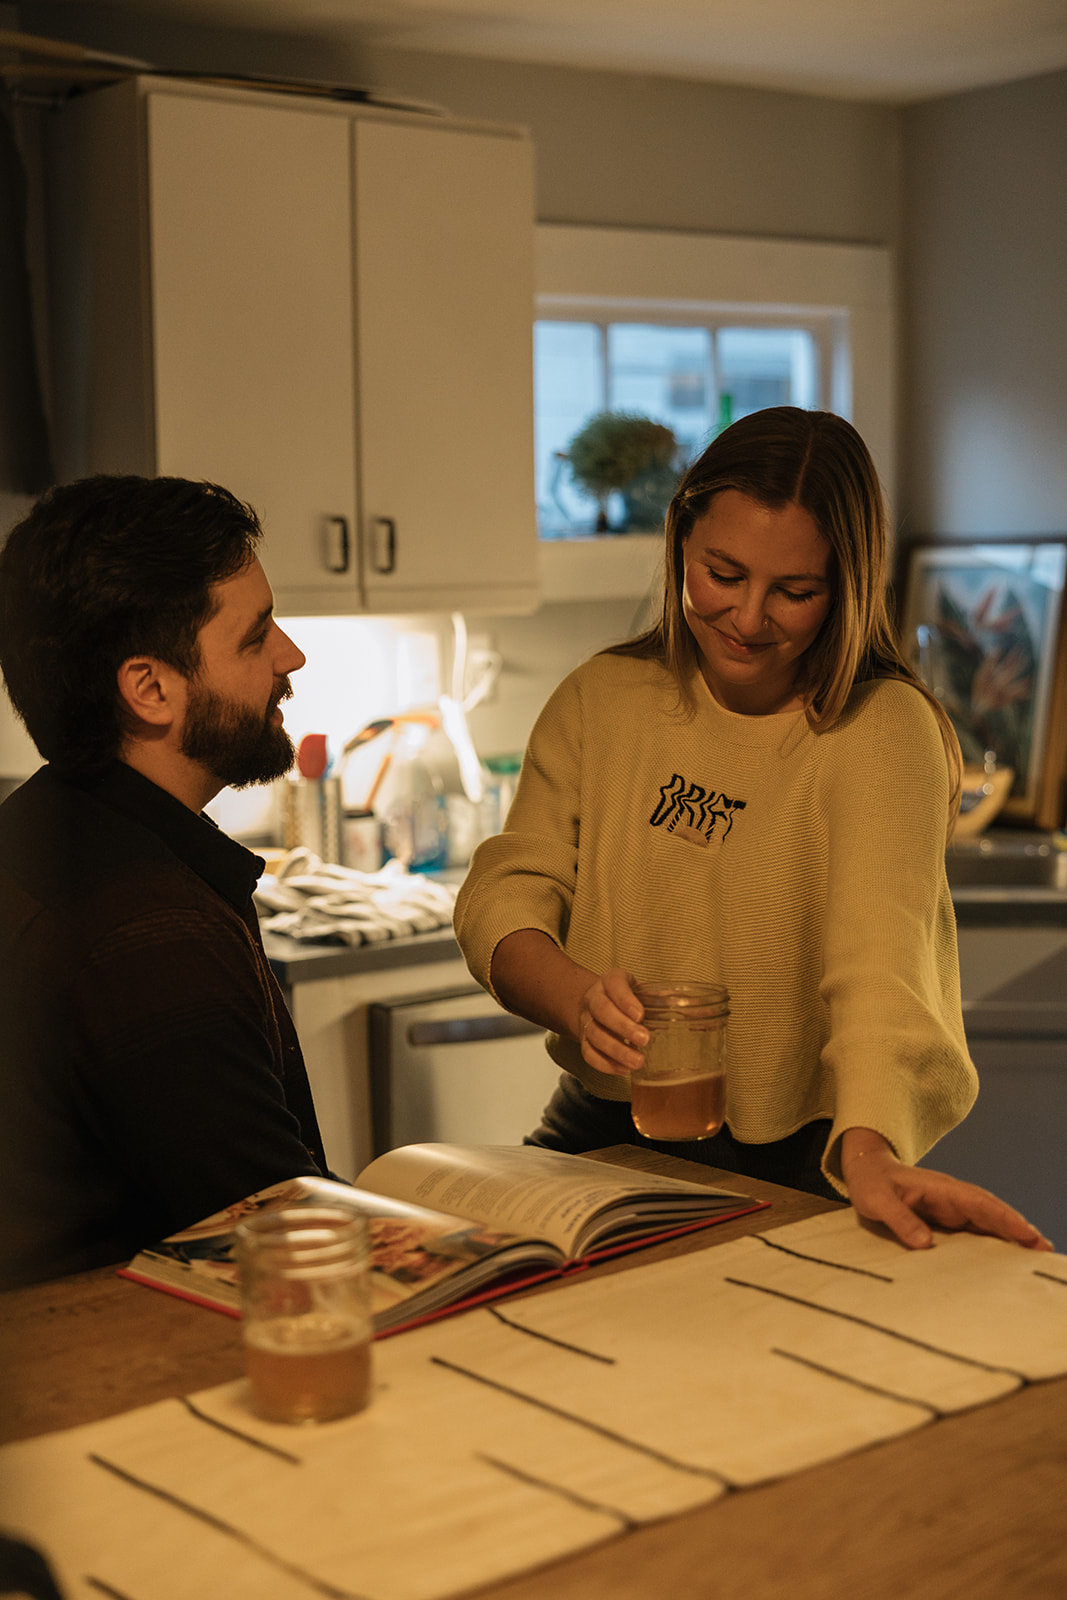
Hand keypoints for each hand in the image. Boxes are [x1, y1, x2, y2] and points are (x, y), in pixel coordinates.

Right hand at [576, 968, 648, 1077]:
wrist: (594, 1004)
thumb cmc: (625, 997)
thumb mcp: (639, 989)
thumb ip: (658, 997)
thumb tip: (686, 1007)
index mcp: (609, 981)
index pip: (614, 985)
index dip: (626, 1000)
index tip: (641, 1015)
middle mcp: (593, 999)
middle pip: (602, 1011)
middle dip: (623, 1027)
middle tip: (644, 1040)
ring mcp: (586, 1020)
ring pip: (594, 1035)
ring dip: (616, 1050)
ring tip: (637, 1062)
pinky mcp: (583, 1040)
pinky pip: (588, 1053)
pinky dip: (605, 1064)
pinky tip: (623, 1069)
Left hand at [841, 1128, 1053, 1251]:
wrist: (865, 1171)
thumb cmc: (871, 1183)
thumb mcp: (877, 1200)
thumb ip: (900, 1219)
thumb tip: (925, 1245)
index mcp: (941, 1189)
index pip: (980, 1203)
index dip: (1005, 1218)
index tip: (1027, 1234)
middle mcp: (953, 1198)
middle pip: (993, 1213)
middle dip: (1019, 1230)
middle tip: (1045, 1251)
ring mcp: (953, 1209)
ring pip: (989, 1223)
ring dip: (1012, 1237)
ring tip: (1036, 1258)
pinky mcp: (948, 1221)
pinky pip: (977, 1231)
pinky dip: (995, 1242)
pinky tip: (1007, 1260)